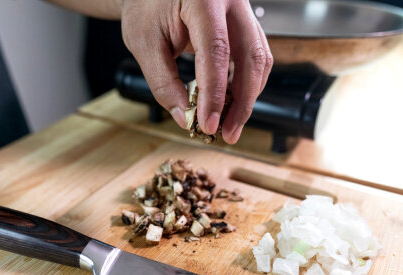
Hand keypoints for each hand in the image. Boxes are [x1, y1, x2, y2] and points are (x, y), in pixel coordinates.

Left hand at [121, 0, 272, 143]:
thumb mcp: (144, 44)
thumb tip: (185, 117)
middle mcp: (232, 1)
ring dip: (247, 97)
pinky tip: (231, 103)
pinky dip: (245, 84)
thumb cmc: (146, 8)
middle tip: (229, 133)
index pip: (216, 51)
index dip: (215, 93)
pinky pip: (254, 57)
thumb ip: (163, 82)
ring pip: (259, 59)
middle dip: (242, 102)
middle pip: (251, 57)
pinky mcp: (244, 24)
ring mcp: (242, 11)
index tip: (208, 123)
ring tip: (229, 123)